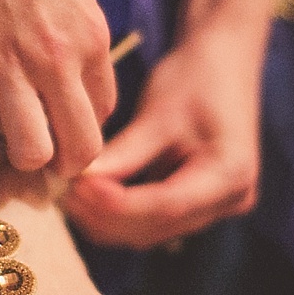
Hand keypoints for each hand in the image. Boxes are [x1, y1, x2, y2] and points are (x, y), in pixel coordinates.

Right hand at [0, 0, 115, 175]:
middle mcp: (57, 56)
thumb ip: (79, 29)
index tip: (58, 126)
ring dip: (15, 155)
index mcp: (91, 35)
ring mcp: (8, 61)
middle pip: (78, 149)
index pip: (102, 116)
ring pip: (29, 151)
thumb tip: (77, 68)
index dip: (80, 130)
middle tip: (37, 155)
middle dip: (61, 164)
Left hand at [64, 25, 263, 247]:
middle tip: (63, 191)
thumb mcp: (159, 113)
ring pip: (149, 232)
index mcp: (230, 172)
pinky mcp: (199, 207)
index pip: (165, 205)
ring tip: (71, 191)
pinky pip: (152, 223)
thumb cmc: (195, 76)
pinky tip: (90, 192)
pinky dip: (118, 213)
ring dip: (106, 218)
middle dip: (105, 214)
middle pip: (155, 227)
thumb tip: (80, 182)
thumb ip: (124, 152)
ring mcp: (217, 208)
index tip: (76, 188)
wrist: (224, 62)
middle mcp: (230, 200)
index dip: (114, 204)